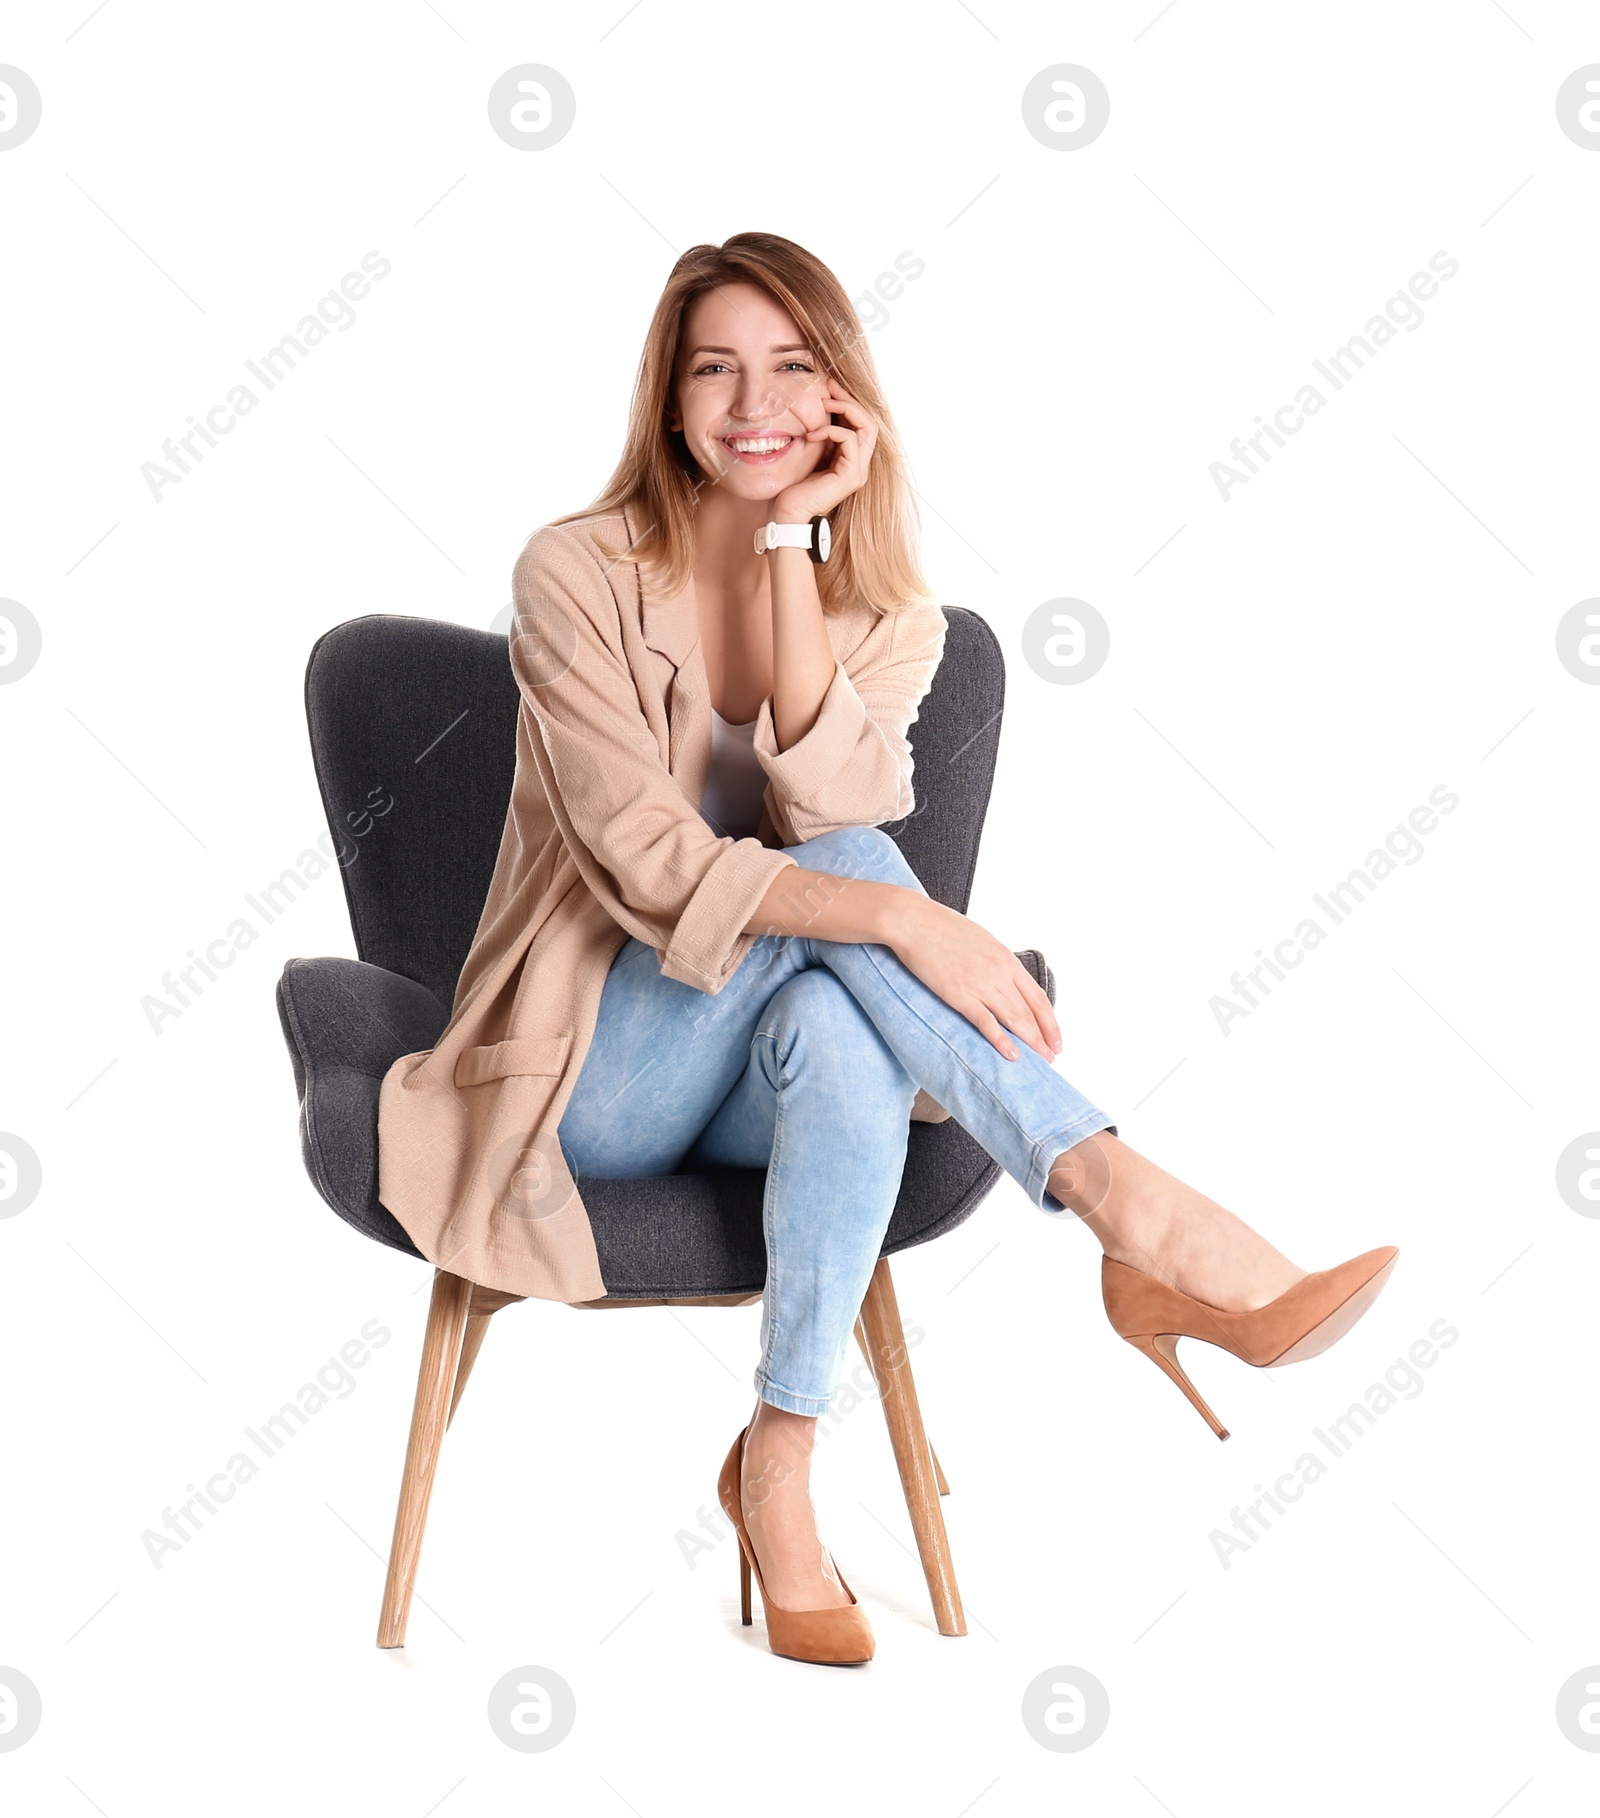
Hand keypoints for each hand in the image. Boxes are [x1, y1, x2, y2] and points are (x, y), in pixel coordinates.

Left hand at [771, 383, 878, 522]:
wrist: (787, 514)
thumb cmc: (792, 486)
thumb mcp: (809, 452)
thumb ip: (821, 436)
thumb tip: (819, 408)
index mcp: (850, 460)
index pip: (861, 424)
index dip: (848, 402)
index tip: (829, 387)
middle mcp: (859, 465)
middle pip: (869, 422)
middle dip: (849, 400)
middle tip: (829, 386)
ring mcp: (857, 471)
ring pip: (867, 427)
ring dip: (845, 409)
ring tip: (823, 403)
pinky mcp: (850, 476)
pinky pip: (849, 439)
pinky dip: (830, 431)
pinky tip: (812, 435)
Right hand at [887, 894, 1061, 1062]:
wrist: (913, 921)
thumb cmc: (941, 927)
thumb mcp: (980, 941)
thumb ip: (994, 962)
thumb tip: (1002, 979)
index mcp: (1005, 959)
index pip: (1038, 997)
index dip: (1050, 1021)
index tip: (1055, 1038)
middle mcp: (999, 972)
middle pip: (1029, 1011)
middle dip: (1044, 1037)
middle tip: (1051, 1056)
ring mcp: (980, 984)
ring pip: (1014, 1019)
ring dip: (1030, 1042)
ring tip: (1040, 1060)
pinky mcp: (958, 994)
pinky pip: (985, 1022)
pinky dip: (1001, 1040)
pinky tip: (1011, 1055)